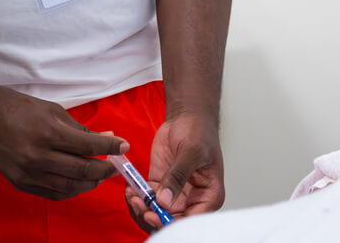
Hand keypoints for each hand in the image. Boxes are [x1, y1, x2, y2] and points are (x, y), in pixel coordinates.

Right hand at [0, 84, 127, 200]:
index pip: (88, 145)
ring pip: (69, 188)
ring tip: (98, 175)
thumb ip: (80, 129)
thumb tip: (106, 138)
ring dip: (89, 183)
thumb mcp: (53, 111)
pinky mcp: (20, 183)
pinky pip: (52, 194)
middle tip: (114, 166)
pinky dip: (70, 191)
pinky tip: (79, 183)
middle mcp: (38, 156)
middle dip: (104, 170)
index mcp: (48, 133)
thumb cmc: (19, 108)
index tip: (124, 147)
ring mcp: (28, 173)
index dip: (110, 148)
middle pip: (82, 171)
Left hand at [126, 112, 223, 230]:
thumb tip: (165, 201)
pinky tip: (130, 190)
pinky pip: (146, 200)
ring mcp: (174, 194)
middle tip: (140, 205)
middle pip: (172, 221)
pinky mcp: (159, 186)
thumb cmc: (198, 131)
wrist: (185, 117)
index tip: (155, 214)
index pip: (192, 220)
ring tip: (133, 196)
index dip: (172, 223)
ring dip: (142, 210)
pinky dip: (136, 198)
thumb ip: (178, 177)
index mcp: (209, 196)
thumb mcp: (191, 152)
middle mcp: (192, 200)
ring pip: (157, 213)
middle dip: (153, 217)